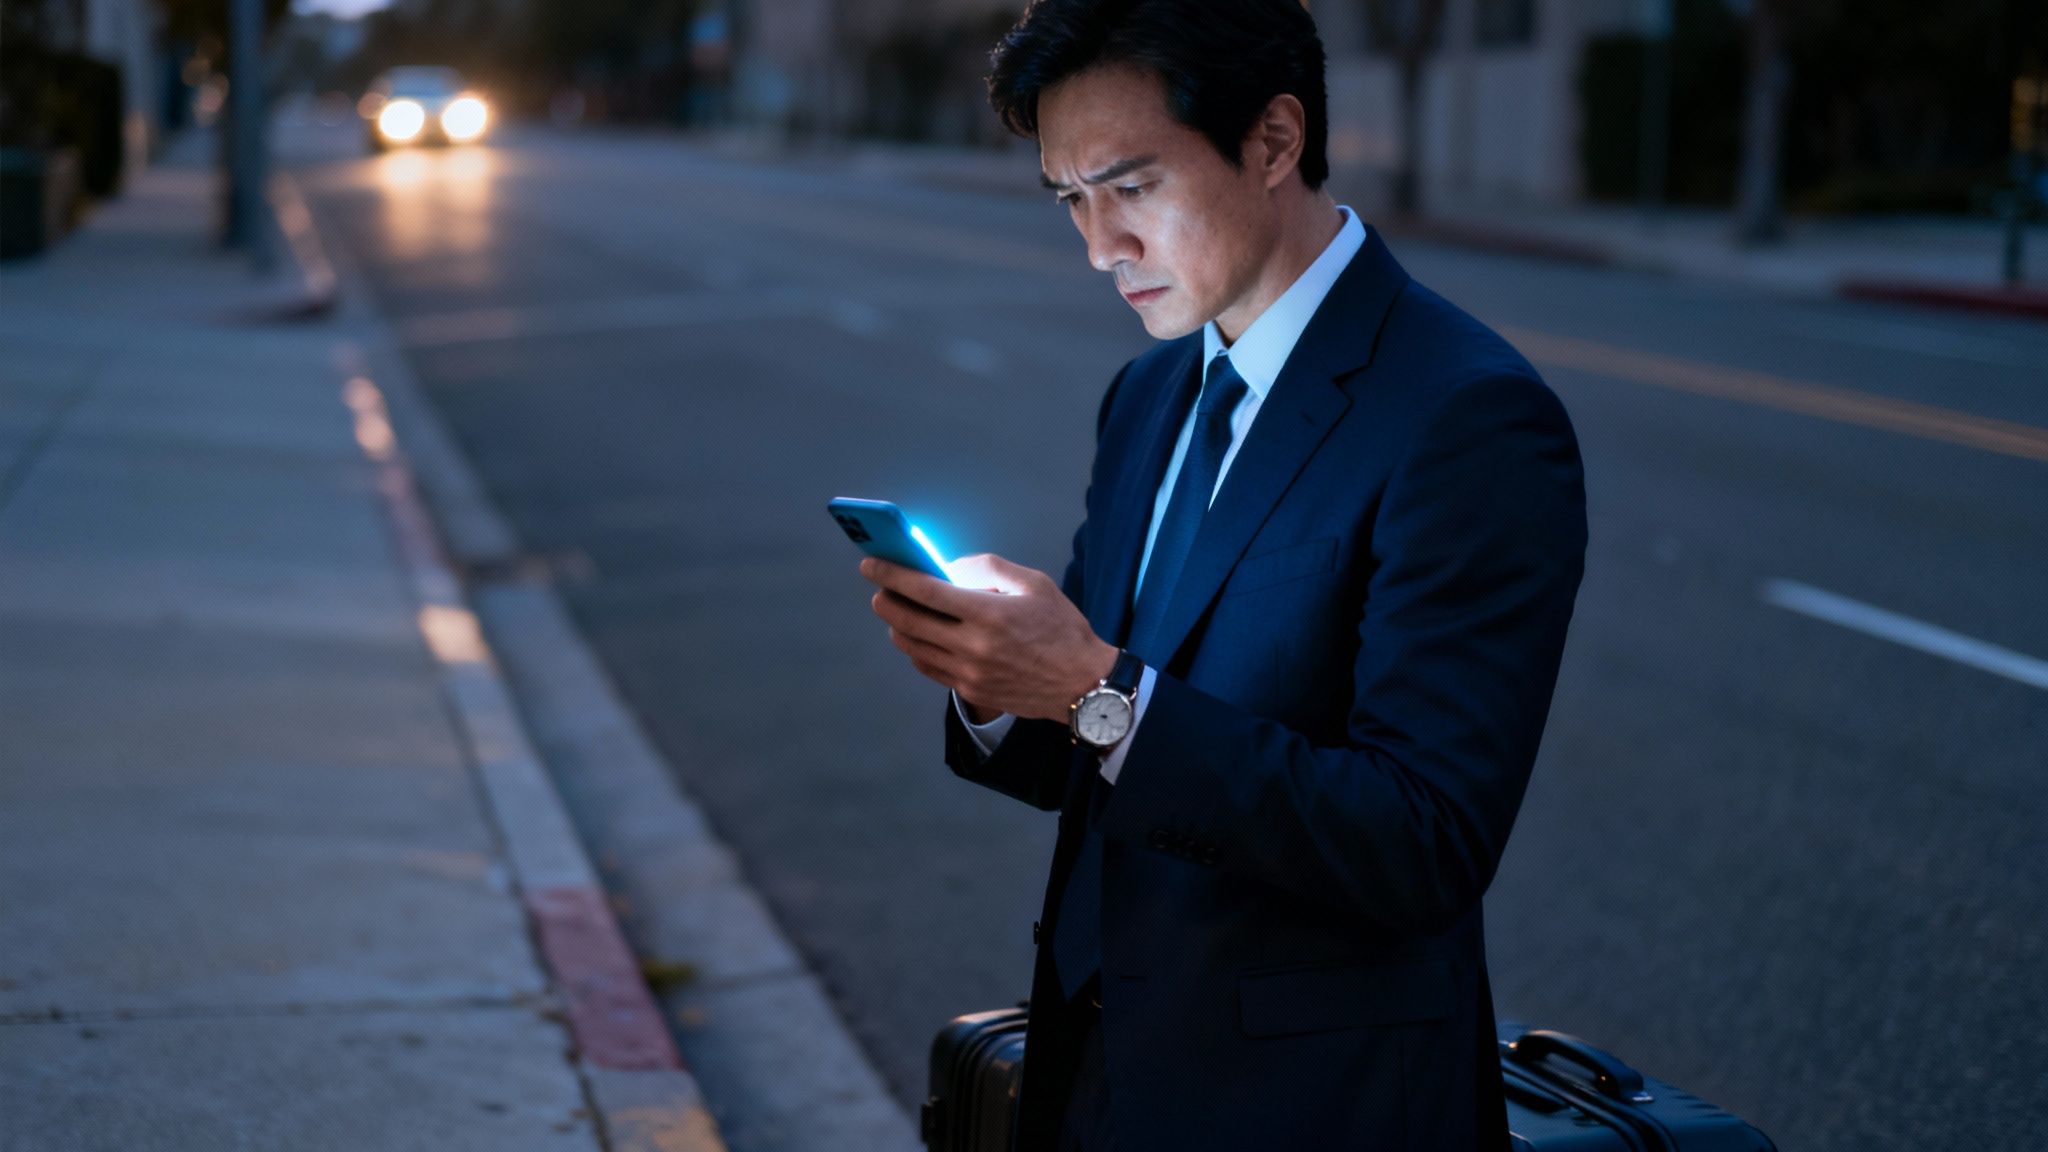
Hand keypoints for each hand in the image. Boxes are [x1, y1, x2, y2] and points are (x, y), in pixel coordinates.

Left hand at [861, 553, 1117, 723]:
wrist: (1083, 684)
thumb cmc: (1062, 629)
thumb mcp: (1034, 583)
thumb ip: (988, 569)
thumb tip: (948, 567)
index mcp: (989, 614)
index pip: (925, 591)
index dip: (892, 574)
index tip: (870, 563)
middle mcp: (973, 647)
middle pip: (908, 621)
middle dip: (885, 599)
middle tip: (879, 587)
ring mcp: (969, 674)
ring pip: (912, 647)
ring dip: (897, 625)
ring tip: (898, 610)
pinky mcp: (970, 692)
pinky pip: (928, 668)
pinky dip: (915, 649)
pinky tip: (920, 636)